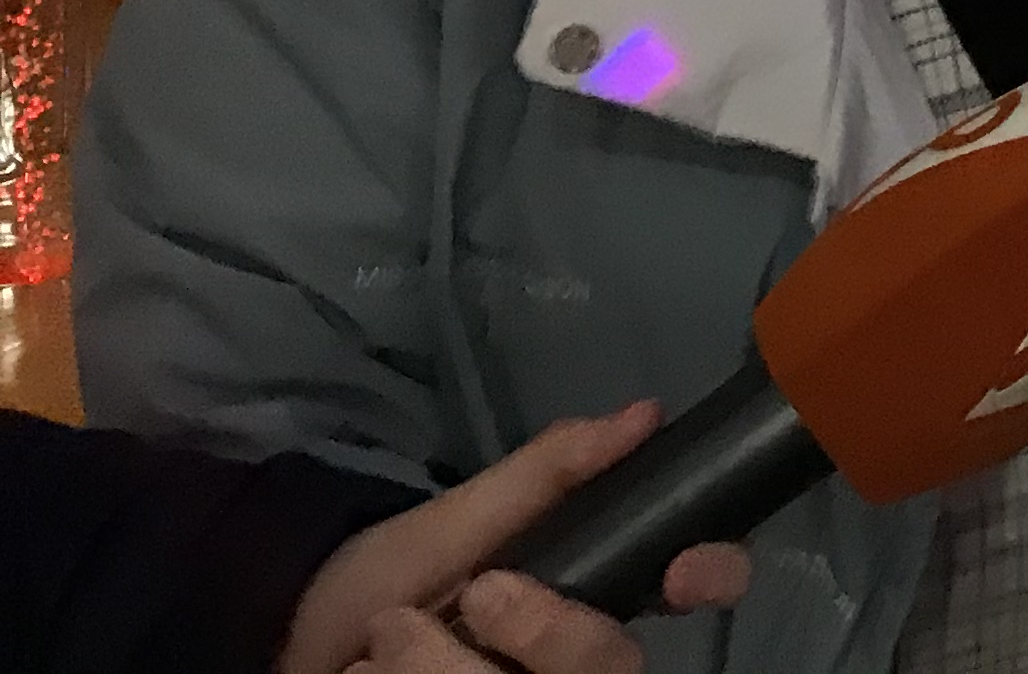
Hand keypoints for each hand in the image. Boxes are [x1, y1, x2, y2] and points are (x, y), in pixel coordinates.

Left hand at [282, 404, 750, 673]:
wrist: (285, 652)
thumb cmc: (382, 580)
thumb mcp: (458, 516)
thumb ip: (549, 473)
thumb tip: (645, 413)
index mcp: (589, 595)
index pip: (690, 586)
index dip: (708, 576)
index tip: (682, 570)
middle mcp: (573, 663)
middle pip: (614, 664)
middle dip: (552, 632)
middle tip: (481, 599)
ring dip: (448, 670)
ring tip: (384, 647)